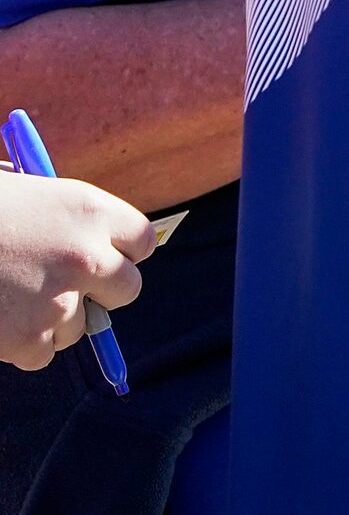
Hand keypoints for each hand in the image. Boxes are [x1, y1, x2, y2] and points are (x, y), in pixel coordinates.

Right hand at [0, 173, 155, 370]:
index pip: (142, 239)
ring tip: (10, 298)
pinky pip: (42, 353)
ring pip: (80, 325)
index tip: (104, 254)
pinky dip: (22, 345)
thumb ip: (57, 215)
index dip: (120, 249)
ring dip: (54, 319)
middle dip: (99, 290)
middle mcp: (86, 256)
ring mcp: (59, 302)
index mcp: (88, 210)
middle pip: (127, 288)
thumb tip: (85, 240)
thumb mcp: (19, 189)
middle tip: (64, 286)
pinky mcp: (28, 340)